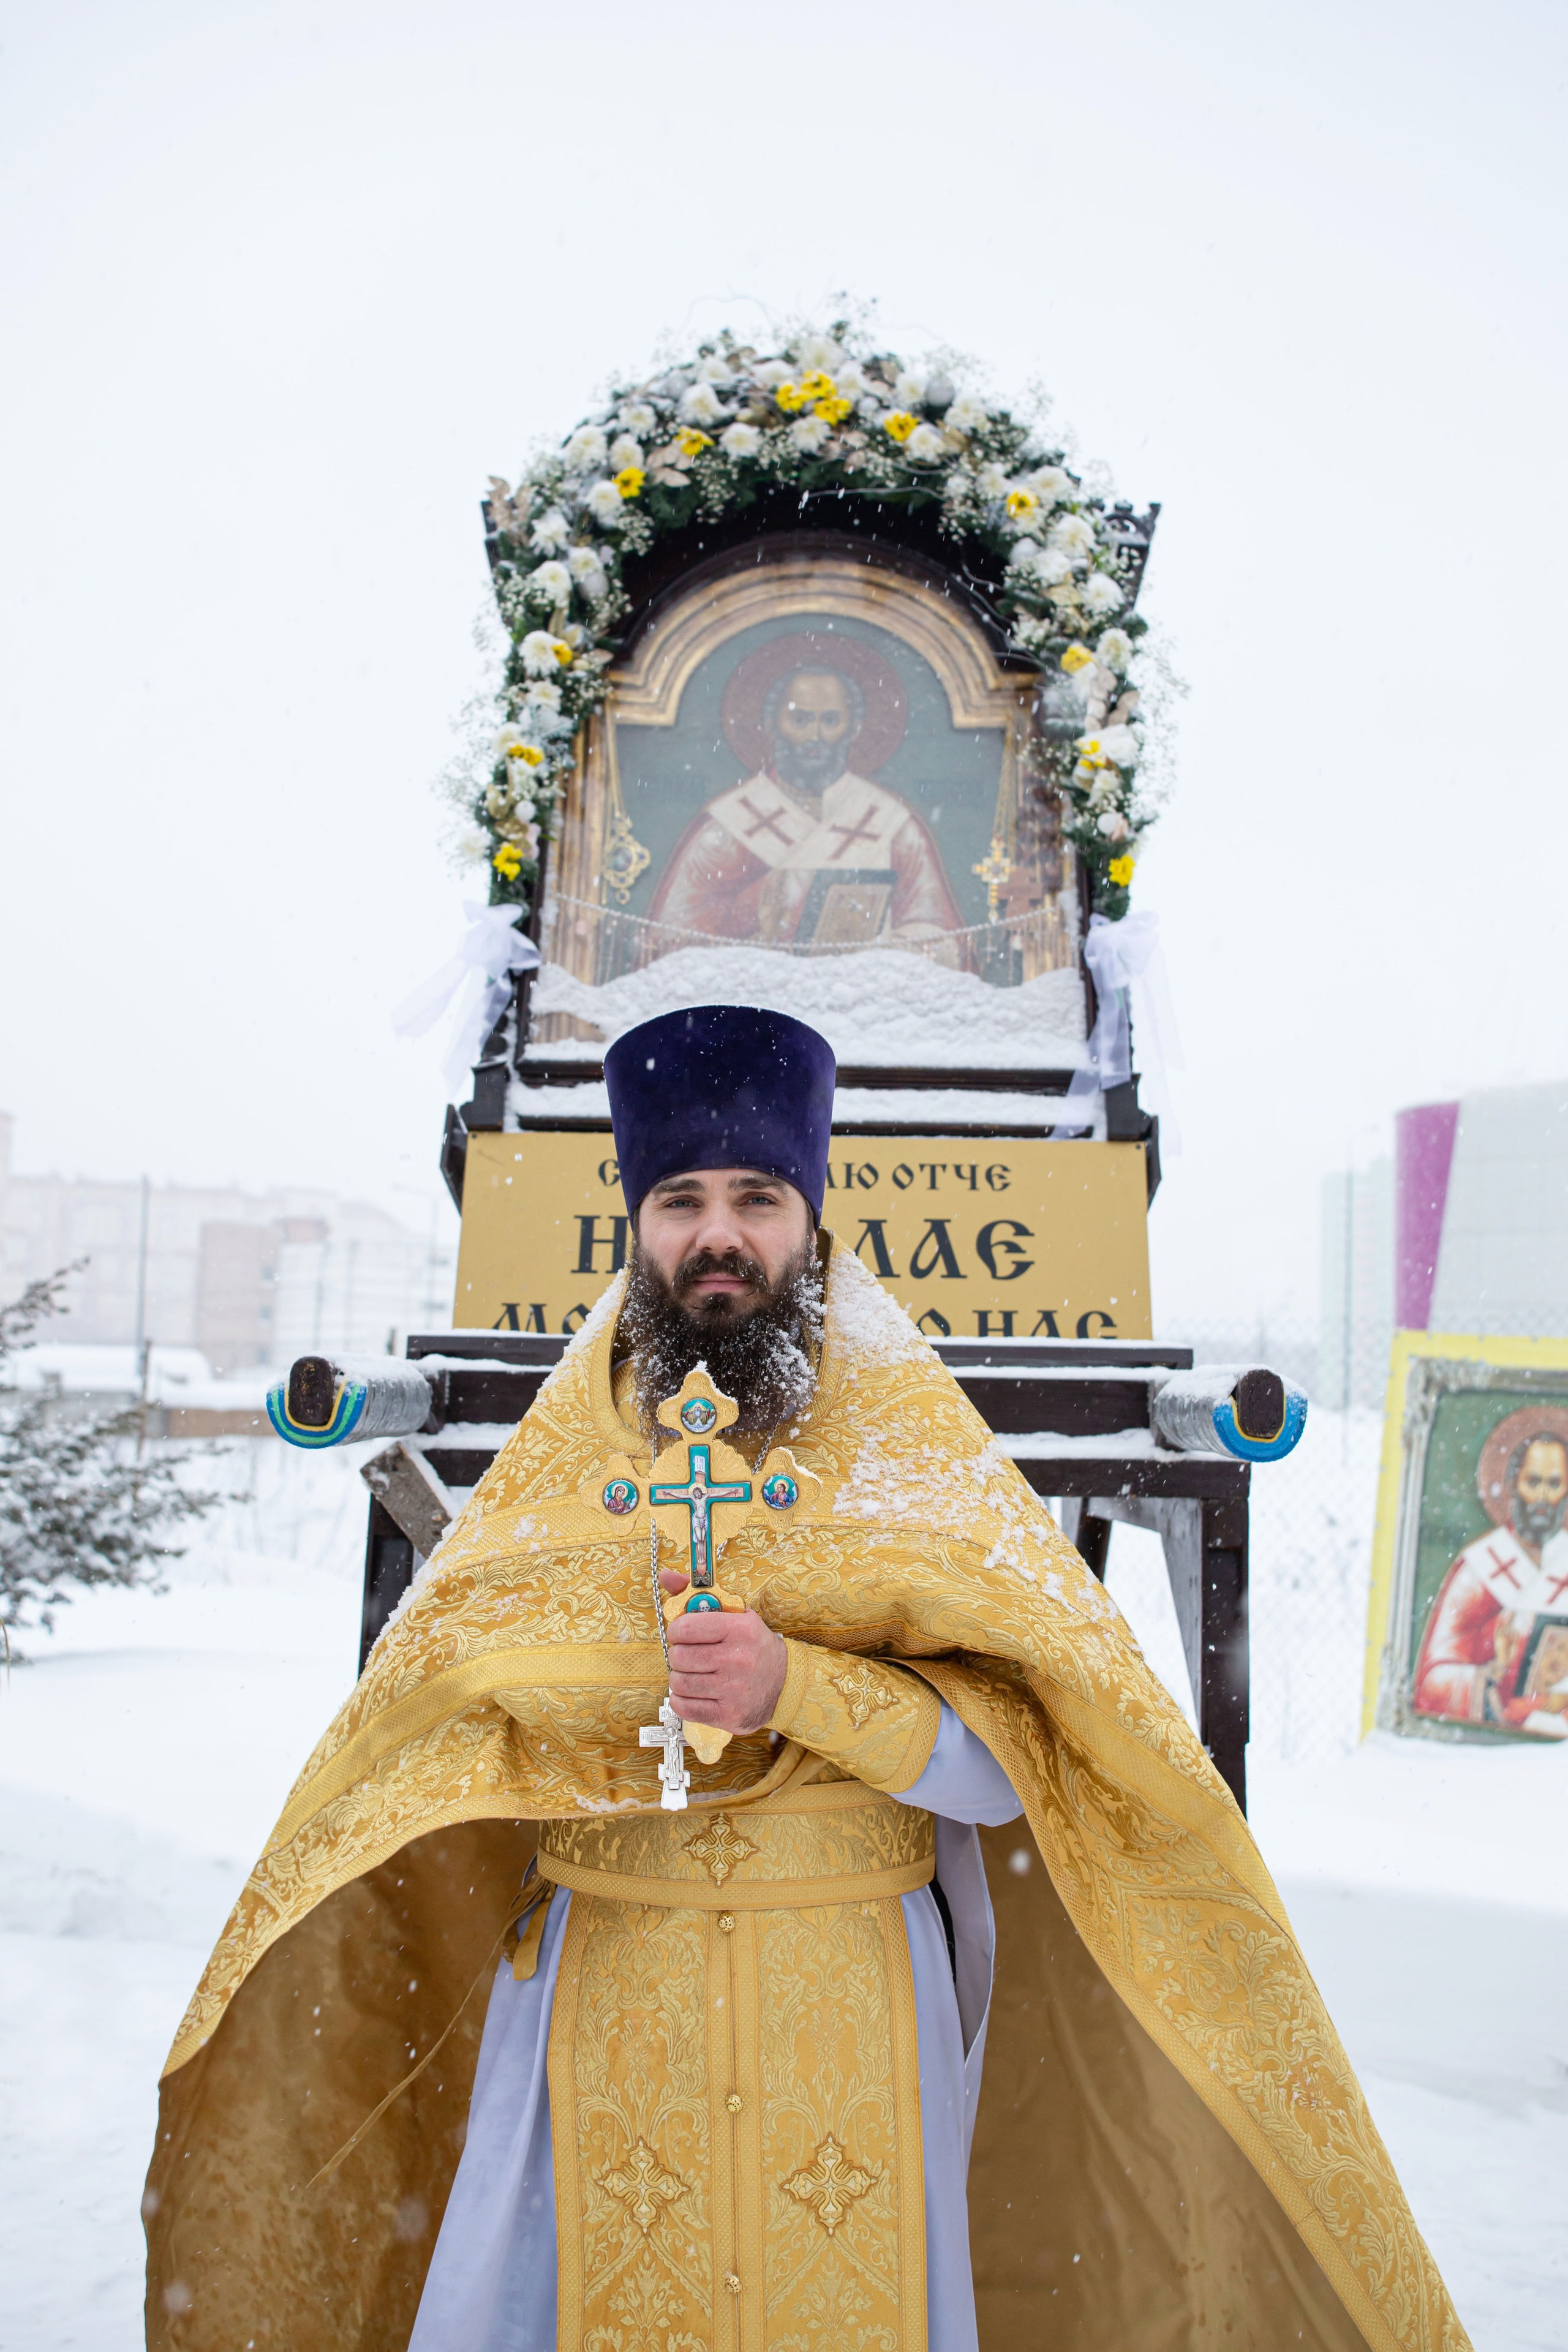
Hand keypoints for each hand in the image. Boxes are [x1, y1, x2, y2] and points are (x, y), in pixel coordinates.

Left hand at [661, 1569, 787, 1733]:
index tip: (681, 1634)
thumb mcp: (735, 1614)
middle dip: (678, 1655)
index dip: (676, 1631)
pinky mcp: (728, 1715)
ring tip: (691, 1673)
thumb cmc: (753, 1646)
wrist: (784, 1684)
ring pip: (679, 1683)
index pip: (686, 1627)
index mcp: (740, 1629)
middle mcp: (737, 1659)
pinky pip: (684, 1707)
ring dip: (679, 1678)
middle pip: (679, 1657)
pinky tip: (693, 1692)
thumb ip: (697, 1594)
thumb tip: (665, 1575)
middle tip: (688, 1655)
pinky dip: (681, 1699)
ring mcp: (733, 1690)